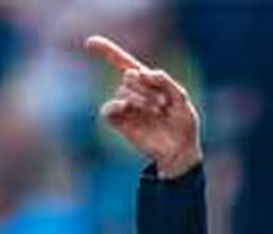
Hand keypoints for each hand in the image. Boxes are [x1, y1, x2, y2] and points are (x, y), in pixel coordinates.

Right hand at [85, 34, 201, 178]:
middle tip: (164, 103)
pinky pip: (107, 110)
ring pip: (123, 92)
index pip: (123, 62)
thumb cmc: (183, 124)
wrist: (180, 151)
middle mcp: (133, 92)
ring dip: (141, 99)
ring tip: (158, 111)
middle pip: (129, 76)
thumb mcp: (182, 99)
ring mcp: (125, 107)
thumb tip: (143, 72)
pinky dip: (115, 106)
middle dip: (146, 86)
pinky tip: (127, 107)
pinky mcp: (120, 123)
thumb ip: (166, 82)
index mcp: (147, 82)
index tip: (89, 42)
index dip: (106, 51)